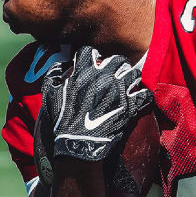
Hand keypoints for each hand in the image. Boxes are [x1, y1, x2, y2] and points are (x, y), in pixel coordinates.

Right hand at [39, 47, 152, 162]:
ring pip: (135, 73)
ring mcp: (119, 91)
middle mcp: (103, 78)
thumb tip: (59, 66)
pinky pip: (145, 94)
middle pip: (118, 59)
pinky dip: (144, 96)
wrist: (77, 145)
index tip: (94, 61)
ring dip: (132, 78)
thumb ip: (53, 77)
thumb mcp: (50, 96)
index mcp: (83, 73)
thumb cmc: (61, 121)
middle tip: (115, 73)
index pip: (90, 51)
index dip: (92, 55)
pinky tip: (139, 99)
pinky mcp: (130, 106)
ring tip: (129, 84)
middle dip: (117, 64)